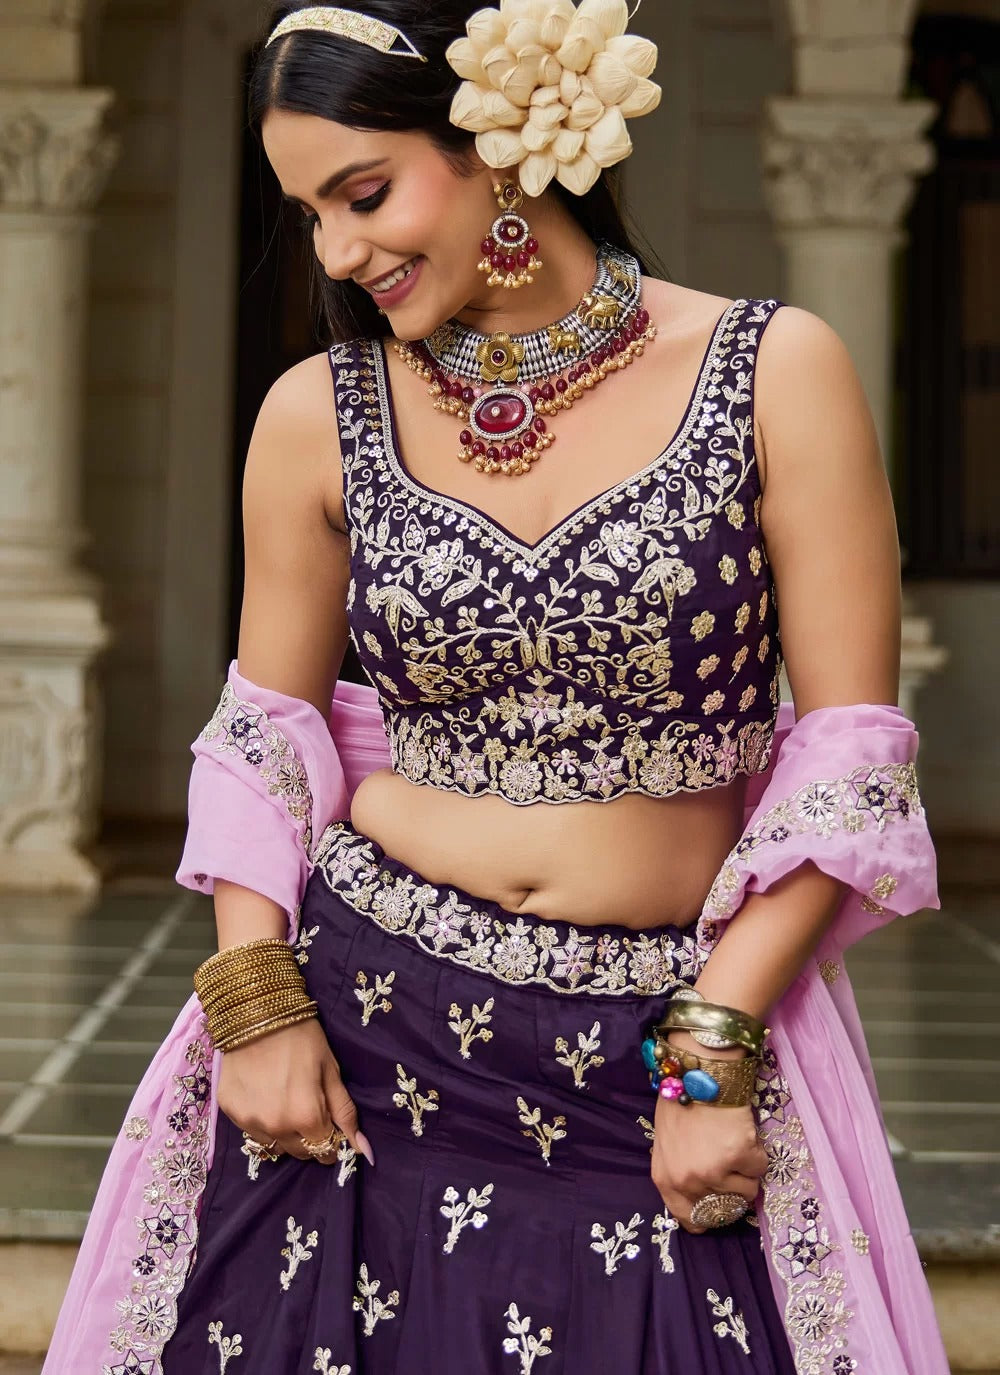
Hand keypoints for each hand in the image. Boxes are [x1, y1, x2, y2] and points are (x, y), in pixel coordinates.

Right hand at [217, 1017, 373, 1165]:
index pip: (326, 1150)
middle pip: (301, 1152)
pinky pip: (252, 1131)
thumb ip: (345, 1112)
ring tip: (286, 1102)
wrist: (256, 1011)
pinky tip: (265, 1096)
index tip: (331, 1124)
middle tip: (310, 1110)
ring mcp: (249, 1122)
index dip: (333, 1138)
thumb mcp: (330, 1070)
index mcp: (306, 1117)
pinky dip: (262, 1121)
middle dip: (310, 1137)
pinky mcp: (229, 1112)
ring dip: (285, 1133)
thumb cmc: (302, 1038)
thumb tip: (363, 1149)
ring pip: (275, 1145)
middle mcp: (276, 1127)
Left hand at [651, 1098, 765, 1233]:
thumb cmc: (681, 1104)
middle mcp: (687, 1181)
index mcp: (665, 1180)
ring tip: (734, 1143)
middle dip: (733, 1189)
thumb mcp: (668, 1145)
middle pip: (725, 1207)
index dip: (710, 1215)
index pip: (690, 1220)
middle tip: (732, 1166)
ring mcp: (713, 1170)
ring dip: (747, 1170)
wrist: (698, 1073)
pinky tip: (743, 1132)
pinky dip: (757, 1152)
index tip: (720, 1205)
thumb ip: (680, 1173)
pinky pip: (760, 1168)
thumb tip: (705, 1196)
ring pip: (747, 1191)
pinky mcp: (738, 1156)